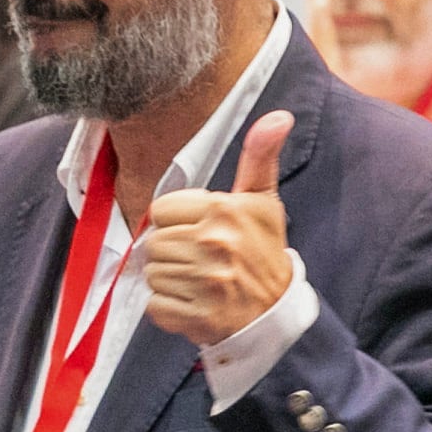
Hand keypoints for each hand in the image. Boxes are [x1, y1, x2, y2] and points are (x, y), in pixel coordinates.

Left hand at [143, 112, 295, 345]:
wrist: (276, 313)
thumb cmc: (263, 252)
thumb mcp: (263, 201)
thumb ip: (260, 156)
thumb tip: (279, 116)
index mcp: (224, 211)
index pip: (161, 209)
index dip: (176, 220)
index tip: (200, 231)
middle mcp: (213, 244)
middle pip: (153, 242)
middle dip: (171, 250)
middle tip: (199, 259)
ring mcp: (204, 282)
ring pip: (152, 273)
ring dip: (169, 279)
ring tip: (197, 281)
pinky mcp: (195, 316)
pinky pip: (156, 304)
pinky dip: (169, 308)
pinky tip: (193, 302)